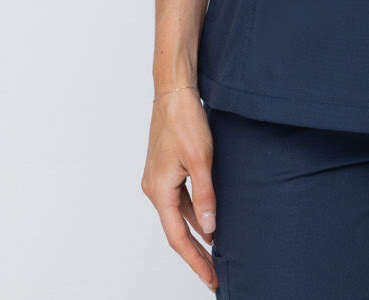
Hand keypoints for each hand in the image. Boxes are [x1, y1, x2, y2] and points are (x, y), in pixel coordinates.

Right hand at [141, 86, 219, 291]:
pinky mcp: (165, 169)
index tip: (209, 277)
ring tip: (214, 252)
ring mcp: (158, 178)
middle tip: (214, 273)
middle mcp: (153, 188)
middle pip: (176, 230)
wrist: (174, 91)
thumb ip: (206, 196)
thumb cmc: (185, 120)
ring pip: (178, 214)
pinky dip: (194, 212)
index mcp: (159, 190)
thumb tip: (210, 229)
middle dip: (195, 253)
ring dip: (195, 233)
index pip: (177, 237)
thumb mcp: (201, 160)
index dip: (195, 260)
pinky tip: (208, 220)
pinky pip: (179, 199)